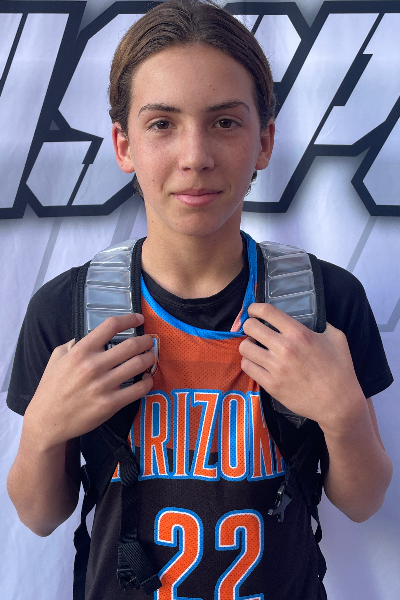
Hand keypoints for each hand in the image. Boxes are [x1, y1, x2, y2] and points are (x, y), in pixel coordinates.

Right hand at [24, 314, 154, 448]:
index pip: (110, 326)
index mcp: (81, 351)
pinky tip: (147, 379)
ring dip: (149, 358)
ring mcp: (103, 385)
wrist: (47, 421)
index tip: (139, 319)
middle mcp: (93, 366)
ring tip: (150, 357)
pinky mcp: (110, 404)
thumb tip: (92, 336)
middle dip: (145, 341)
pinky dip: (147, 382)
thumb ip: (74, 344)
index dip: (129, 319)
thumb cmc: (51, 388)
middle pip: (131, 345)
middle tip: (149, 341)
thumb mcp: (57, 358)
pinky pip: (138, 389)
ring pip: (138, 365)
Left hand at [239, 303, 364, 431]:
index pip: (267, 311)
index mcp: (299, 333)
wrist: (339, 403)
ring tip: (255, 348)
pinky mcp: (271, 385)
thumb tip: (311, 317)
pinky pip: (247, 367)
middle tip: (254, 330)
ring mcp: (276, 367)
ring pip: (245, 348)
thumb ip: (322, 324)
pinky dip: (249, 362)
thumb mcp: (337, 338)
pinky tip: (257, 362)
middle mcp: (284, 348)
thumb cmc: (340, 370)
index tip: (254, 311)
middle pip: (250, 327)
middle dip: (249, 325)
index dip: (255, 308)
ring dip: (248, 345)